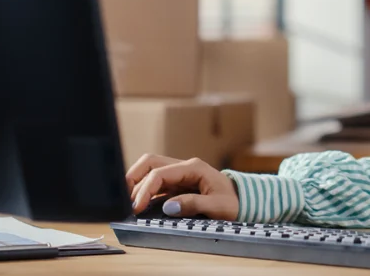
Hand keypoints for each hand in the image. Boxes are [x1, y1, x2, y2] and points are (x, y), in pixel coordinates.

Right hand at [125, 154, 239, 219]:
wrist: (244, 201)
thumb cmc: (233, 203)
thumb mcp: (218, 206)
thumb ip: (194, 204)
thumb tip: (169, 207)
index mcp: (193, 167)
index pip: (160, 172)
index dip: (144, 189)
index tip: (136, 207)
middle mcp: (184, 167)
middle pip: (150, 162)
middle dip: (133, 178)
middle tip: (125, 200)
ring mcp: (180, 174)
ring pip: (150, 170)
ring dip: (137, 183)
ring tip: (129, 203)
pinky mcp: (177, 184)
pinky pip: (155, 183)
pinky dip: (144, 191)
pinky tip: (139, 204)